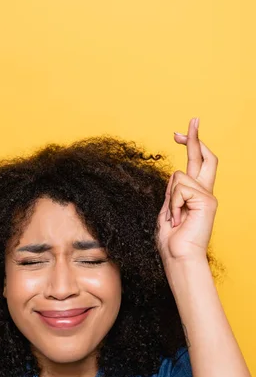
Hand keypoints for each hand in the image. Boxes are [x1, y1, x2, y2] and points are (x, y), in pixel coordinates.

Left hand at [156, 117, 218, 263]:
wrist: (178, 257)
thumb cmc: (172, 239)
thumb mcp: (168, 209)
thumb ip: (174, 192)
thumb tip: (177, 174)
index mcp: (195, 193)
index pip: (197, 163)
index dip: (191, 145)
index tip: (179, 133)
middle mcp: (205, 192)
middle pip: (204, 157)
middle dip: (196, 137)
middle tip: (193, 118)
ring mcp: (207, 196)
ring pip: (179, 176)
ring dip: (170, 198)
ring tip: (175, 218)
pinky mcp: (207, 200)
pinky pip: (179, 188)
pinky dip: (173, 204)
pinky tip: (179, 218)